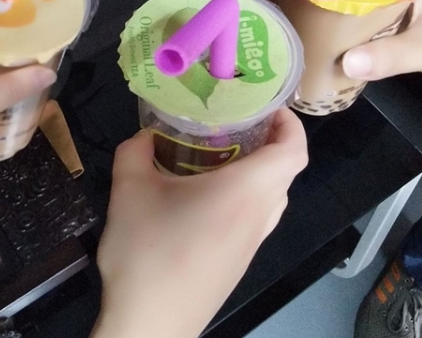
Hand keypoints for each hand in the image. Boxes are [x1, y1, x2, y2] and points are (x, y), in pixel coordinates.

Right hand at [90, 110, 307, 337]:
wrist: (149, 326)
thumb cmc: (146, 252)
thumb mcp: (128, 188)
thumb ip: (136, 149)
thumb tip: (145, 135)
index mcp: (244, 191)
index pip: (293, 152)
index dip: (291, 124)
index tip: (268, 106)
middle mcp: (258, 216)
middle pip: (285, 173)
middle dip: (271, 142)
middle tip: (237, 122)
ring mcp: (252, 244)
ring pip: (273, 199)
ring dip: (260, 172)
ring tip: (222, 154)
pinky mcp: (239, 264)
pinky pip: (257, 220)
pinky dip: (247, 198)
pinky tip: (206, 197)